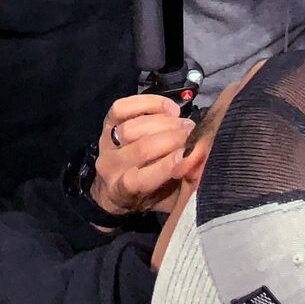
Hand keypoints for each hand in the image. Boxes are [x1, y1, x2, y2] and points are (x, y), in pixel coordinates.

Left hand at [88, 93, 195, 215]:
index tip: (191, 154)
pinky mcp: (106, 123)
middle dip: (173, 139)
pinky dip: (148, 103)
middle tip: (194, 135)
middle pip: (141, 149)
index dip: (166, 166)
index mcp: (123, 193)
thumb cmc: (148, 195)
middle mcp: (111, 168)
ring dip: (165, 122)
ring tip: (184, 124)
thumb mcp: (170, 200)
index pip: (139, 180)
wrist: (114, 187)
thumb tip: (199, 155)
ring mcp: (105, 144)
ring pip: (132, 128)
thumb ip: (186, 182)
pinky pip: (122, 107)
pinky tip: (169, 110)